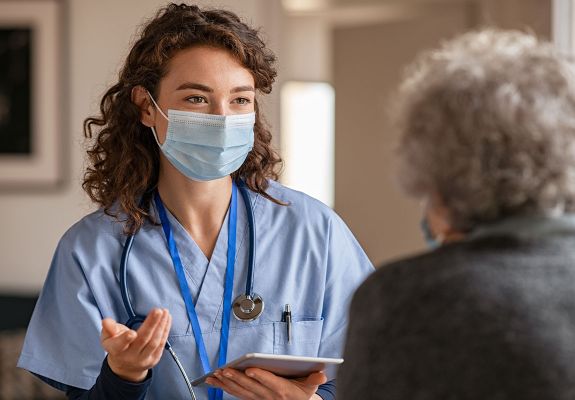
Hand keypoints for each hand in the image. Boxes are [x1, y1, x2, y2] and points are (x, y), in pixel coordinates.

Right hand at [100, 308, 171, 381]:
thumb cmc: (117, 345)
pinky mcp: (154, 359)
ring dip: (161, 325)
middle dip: (151, 324)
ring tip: (164, 312)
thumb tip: (106, 321)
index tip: (132, 333)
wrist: (126, 366)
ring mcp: (143, 359)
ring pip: (154, 342)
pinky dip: (165, 330)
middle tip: (157, 311)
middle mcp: (130, 356)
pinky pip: (161, 343)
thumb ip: (108, 328)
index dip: (125, 339)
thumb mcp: (107, 337)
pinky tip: (167, 319)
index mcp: (116, 350)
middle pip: (142, 340)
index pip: (120, 345)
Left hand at [205, 367, 326, 399]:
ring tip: (216, 375)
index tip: (250, 369)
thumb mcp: (311, 387)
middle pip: (250, 386)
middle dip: (236, 378)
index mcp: (282, 390)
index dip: (259, 376)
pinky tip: (216, 382)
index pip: (269, 381)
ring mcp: (258, 399)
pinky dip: (225, 388)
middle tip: (225, 370)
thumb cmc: (302, 395)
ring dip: (227, 383)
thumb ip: (314, 379)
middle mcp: (268, 396)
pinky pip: (236, 395)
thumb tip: (322, 373)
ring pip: (240, 391)